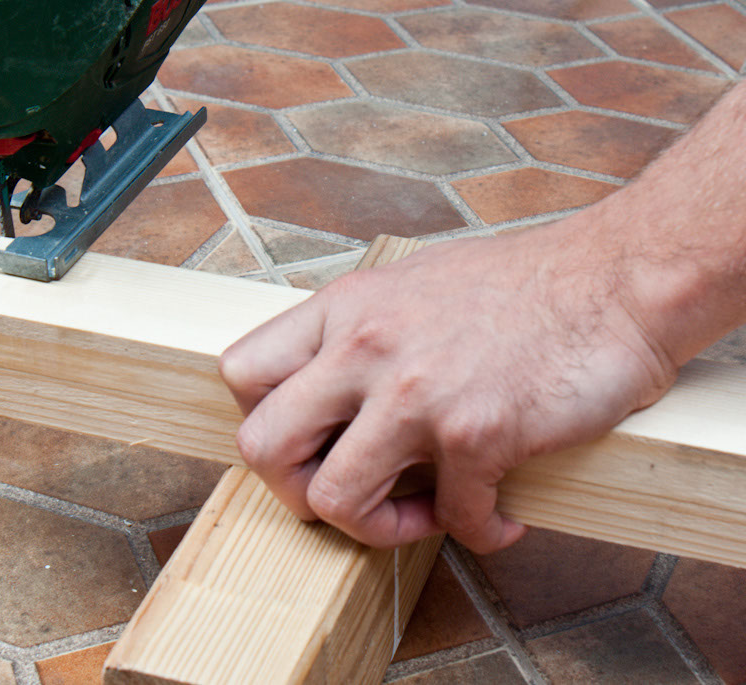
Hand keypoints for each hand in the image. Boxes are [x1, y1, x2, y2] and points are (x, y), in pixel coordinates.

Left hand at [219, 225, 677, 552]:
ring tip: (424, 515)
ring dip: (378, 528)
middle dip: (296, 492)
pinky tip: (500, 516)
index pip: (240, 373)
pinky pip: (453, 521)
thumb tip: (323, 393)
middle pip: (261, 447)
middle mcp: (365, 348)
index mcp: (343, 309)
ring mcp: (415, 393)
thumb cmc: (518, 286)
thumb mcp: (406, 287)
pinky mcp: (476, 433)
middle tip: (348, 495)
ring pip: (333, 500)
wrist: (613, 281)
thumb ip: (354, 336)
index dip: (262, 421)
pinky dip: (480, 532)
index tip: (310, 440)